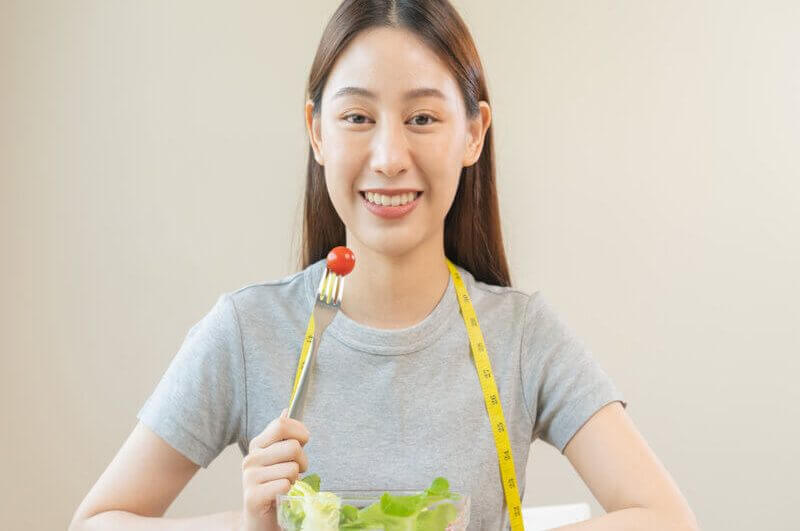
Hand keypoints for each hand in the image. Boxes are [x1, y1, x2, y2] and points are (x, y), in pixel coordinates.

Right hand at [239, 409, 309, 530]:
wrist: (261, 518)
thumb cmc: (274, 484)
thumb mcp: (279, 457)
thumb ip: (283, 435)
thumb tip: (286, 410)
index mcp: (257, 445)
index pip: (281, 424)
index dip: (300, 432)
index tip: (304, 442)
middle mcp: (251, 458)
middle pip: (292, 447)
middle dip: (302, 461)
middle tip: (297, 471)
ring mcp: (249, 477)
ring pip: (291, 468)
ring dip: (295, 479)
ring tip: (286, 484)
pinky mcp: (253, 496)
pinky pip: (285, 485)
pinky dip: (289, 492)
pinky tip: (280, 496)